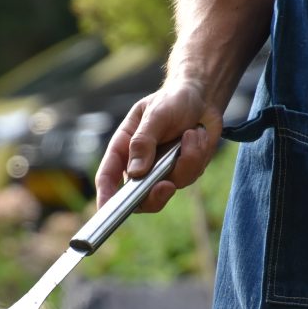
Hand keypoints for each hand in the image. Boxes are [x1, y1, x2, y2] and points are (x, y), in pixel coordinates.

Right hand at [95, 78, 223, 211]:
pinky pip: (190, 176)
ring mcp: (162, 171)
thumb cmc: (172, 100)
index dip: (105, 196)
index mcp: (123, 148)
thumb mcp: (155, 114)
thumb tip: (136, 172)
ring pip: (170, 186)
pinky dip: (197, 155)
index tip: (106, 211)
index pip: (108, 177)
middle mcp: (140, 164)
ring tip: (191, 133)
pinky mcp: (183, 171)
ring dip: (186, 160)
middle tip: (166, 186)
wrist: (202, 98)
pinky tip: (197, 136)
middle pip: (138, 197)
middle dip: (154, 196)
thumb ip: (144, 142)